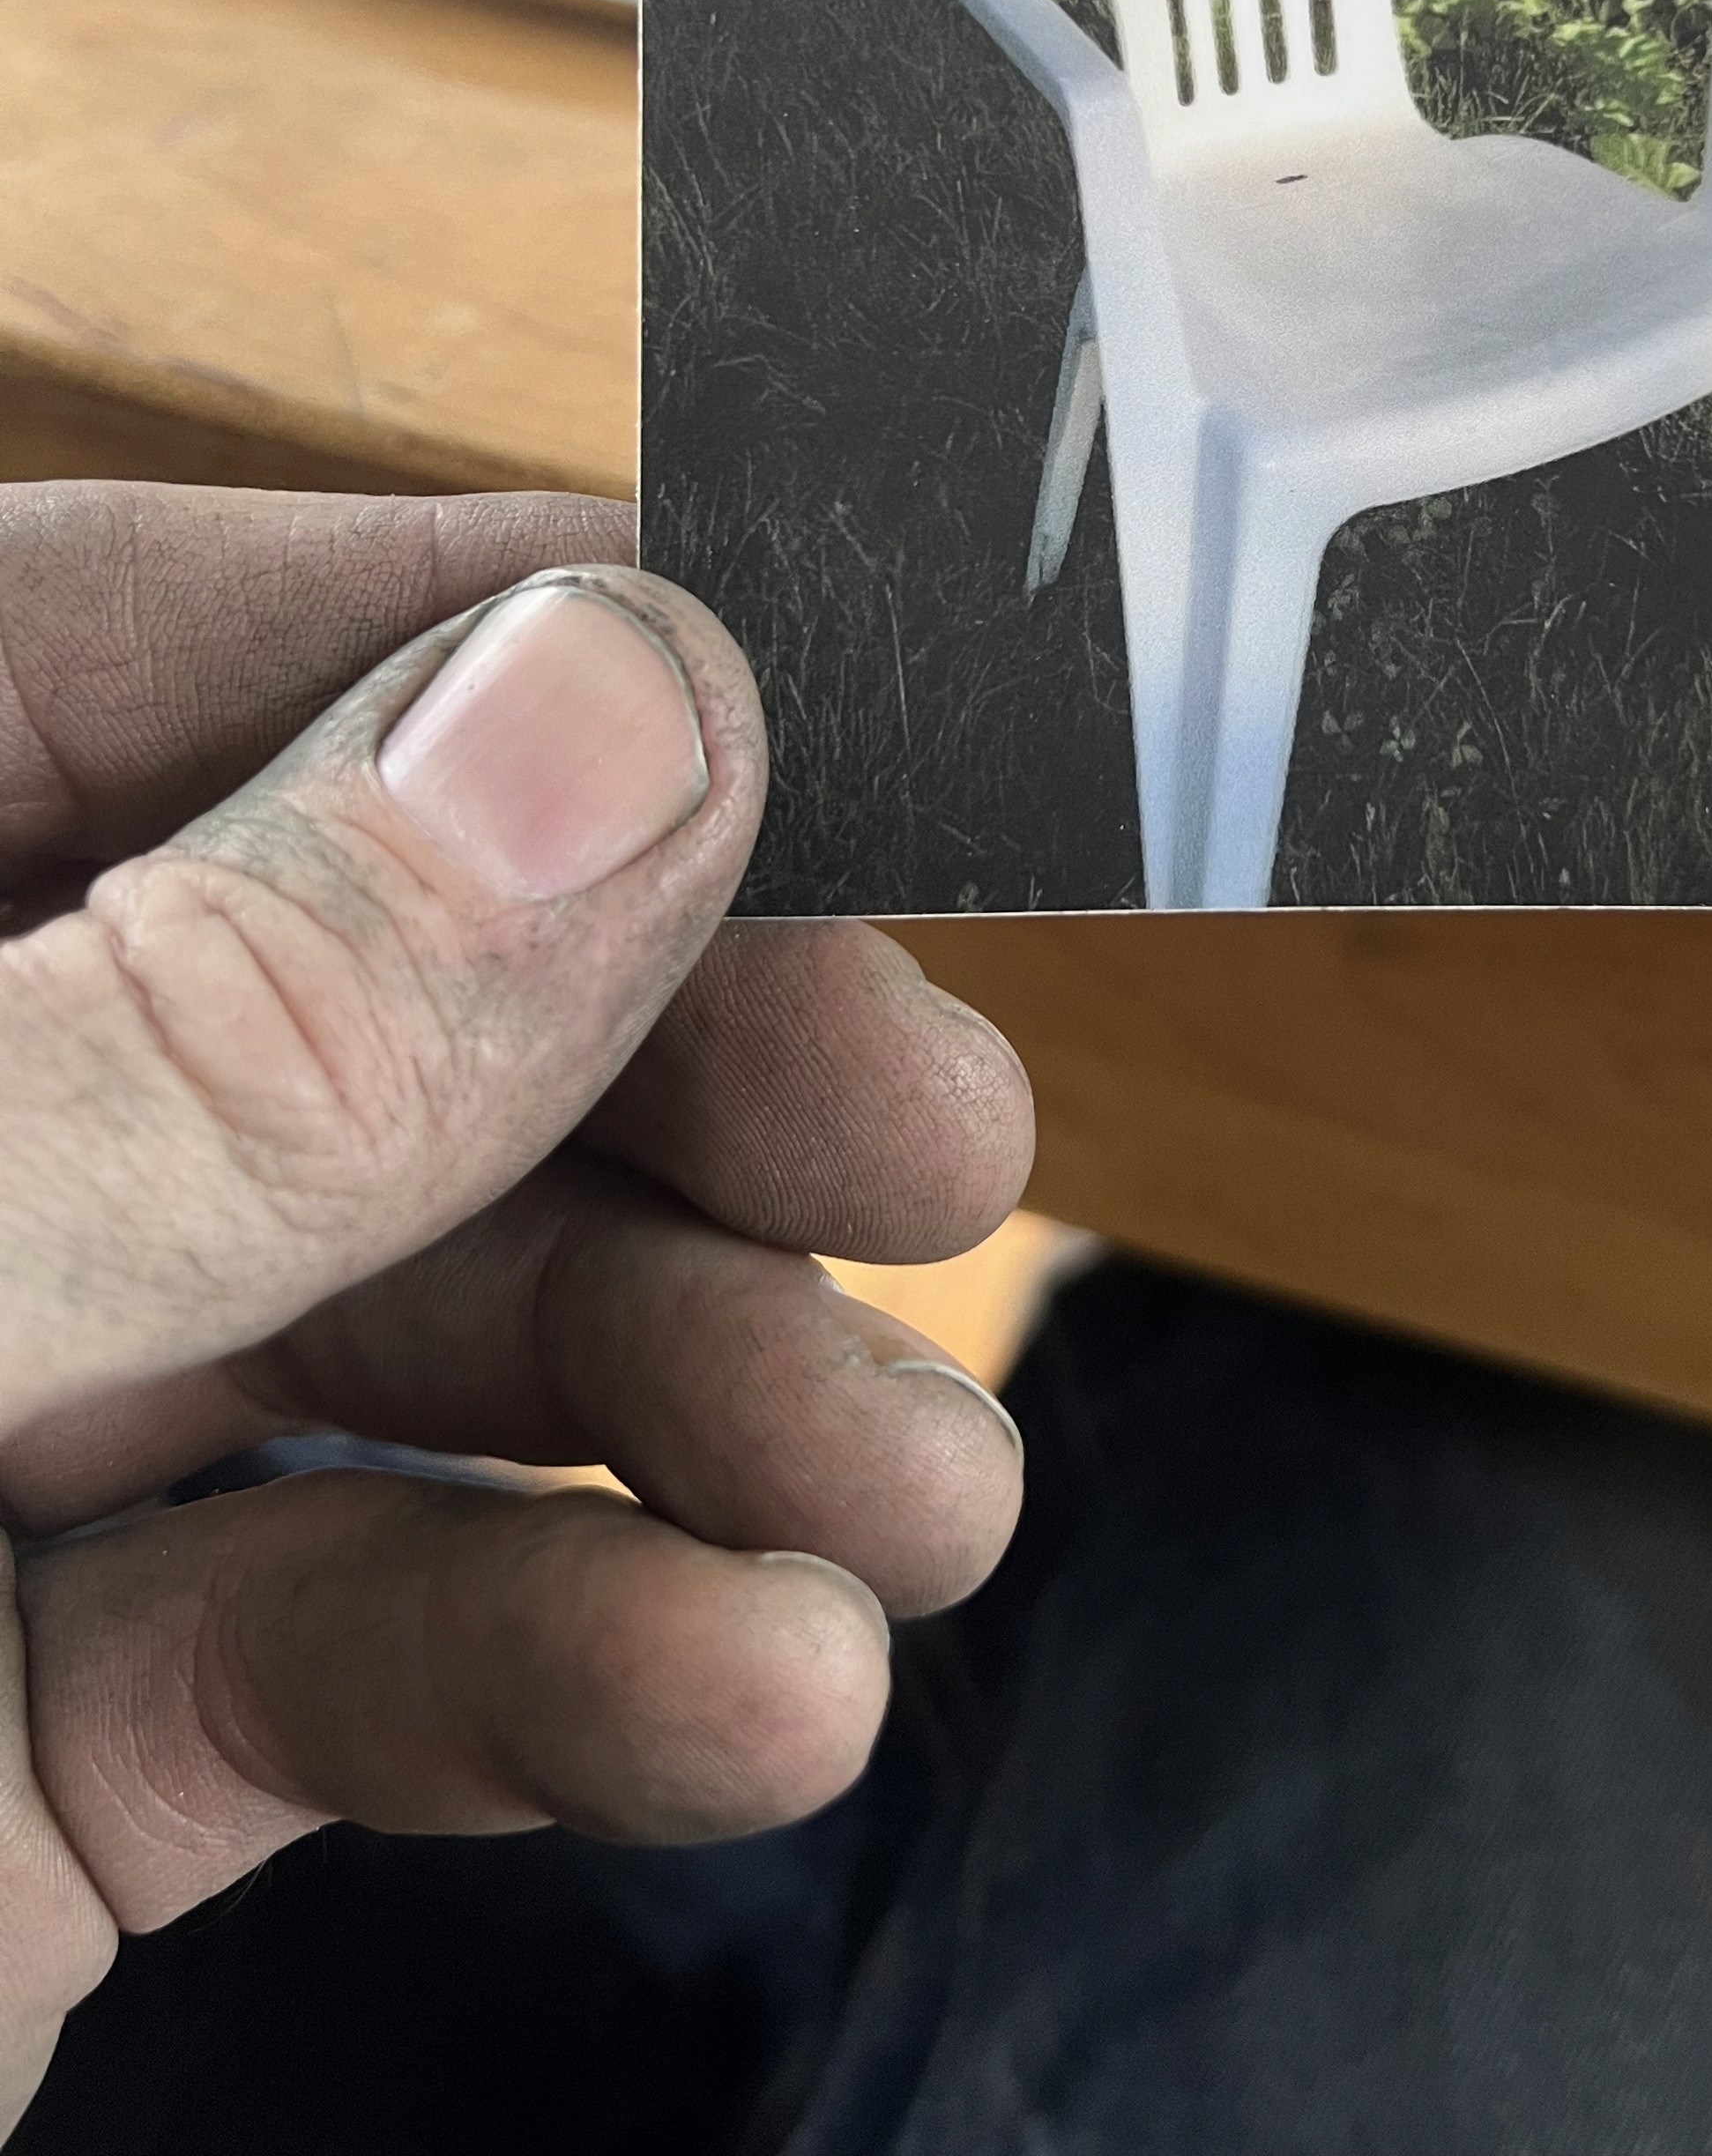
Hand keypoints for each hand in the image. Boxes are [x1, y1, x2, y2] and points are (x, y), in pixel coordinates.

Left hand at [0, 483, 1033, 2136]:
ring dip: (688, 1407)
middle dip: (672, 1083)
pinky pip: (331, 1635)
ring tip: (908, 1510)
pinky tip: (753, 1697)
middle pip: (359, 985)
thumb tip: (616, 711)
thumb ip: (199, 1037)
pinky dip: (569, 1666)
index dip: (544, 659)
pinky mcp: (17, 1750)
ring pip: (390, 1322)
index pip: (175, 638)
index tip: (881, 729)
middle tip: (942, 1154)